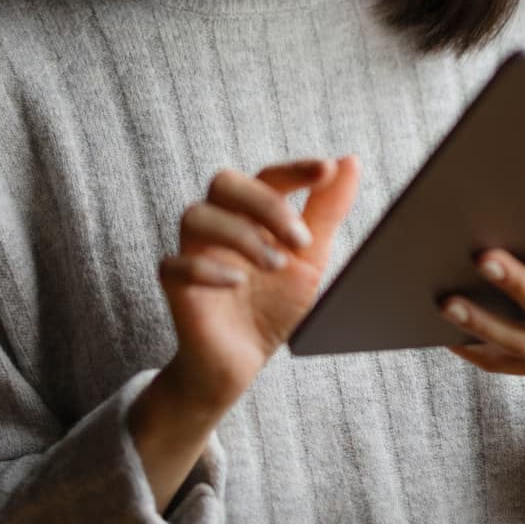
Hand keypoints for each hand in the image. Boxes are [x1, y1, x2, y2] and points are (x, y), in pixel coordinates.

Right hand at [159, 155, 358, 412]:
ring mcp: (195, 252)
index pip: (268, 175)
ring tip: (276, 265)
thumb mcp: (311, 257)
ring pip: (196, 216)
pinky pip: (174, 264)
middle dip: (266, 204)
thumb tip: (349, 162)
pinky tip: (237, 283)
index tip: (325, 170)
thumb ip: (327, 210)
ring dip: (241, 235)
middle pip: (224, 182)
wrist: (242, 361)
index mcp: (252, 212)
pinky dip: (207, 269)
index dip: (295, 169)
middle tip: (300, 239)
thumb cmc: (274, 302)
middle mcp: (220, 223)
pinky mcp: (176, 286)